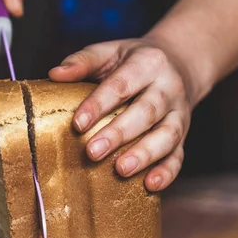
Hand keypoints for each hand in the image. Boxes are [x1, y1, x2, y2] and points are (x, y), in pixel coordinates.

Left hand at [49, 37, 196, 191]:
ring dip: (144, 155)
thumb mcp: (111, 52)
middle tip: (92, 152)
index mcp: (148, 64)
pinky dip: (167, 172)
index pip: (122, 84)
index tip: (78, 123)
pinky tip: (151, 185)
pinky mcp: (183, 136)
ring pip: (167, 136)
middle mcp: (169, 88)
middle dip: (119, 134)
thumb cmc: (135, 61)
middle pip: (146, 112)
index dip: (99, 104)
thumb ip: (83, 62)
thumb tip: (54, 75)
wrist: (181, 63)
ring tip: (121, 170)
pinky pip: (179, 155)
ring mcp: (179, 114)